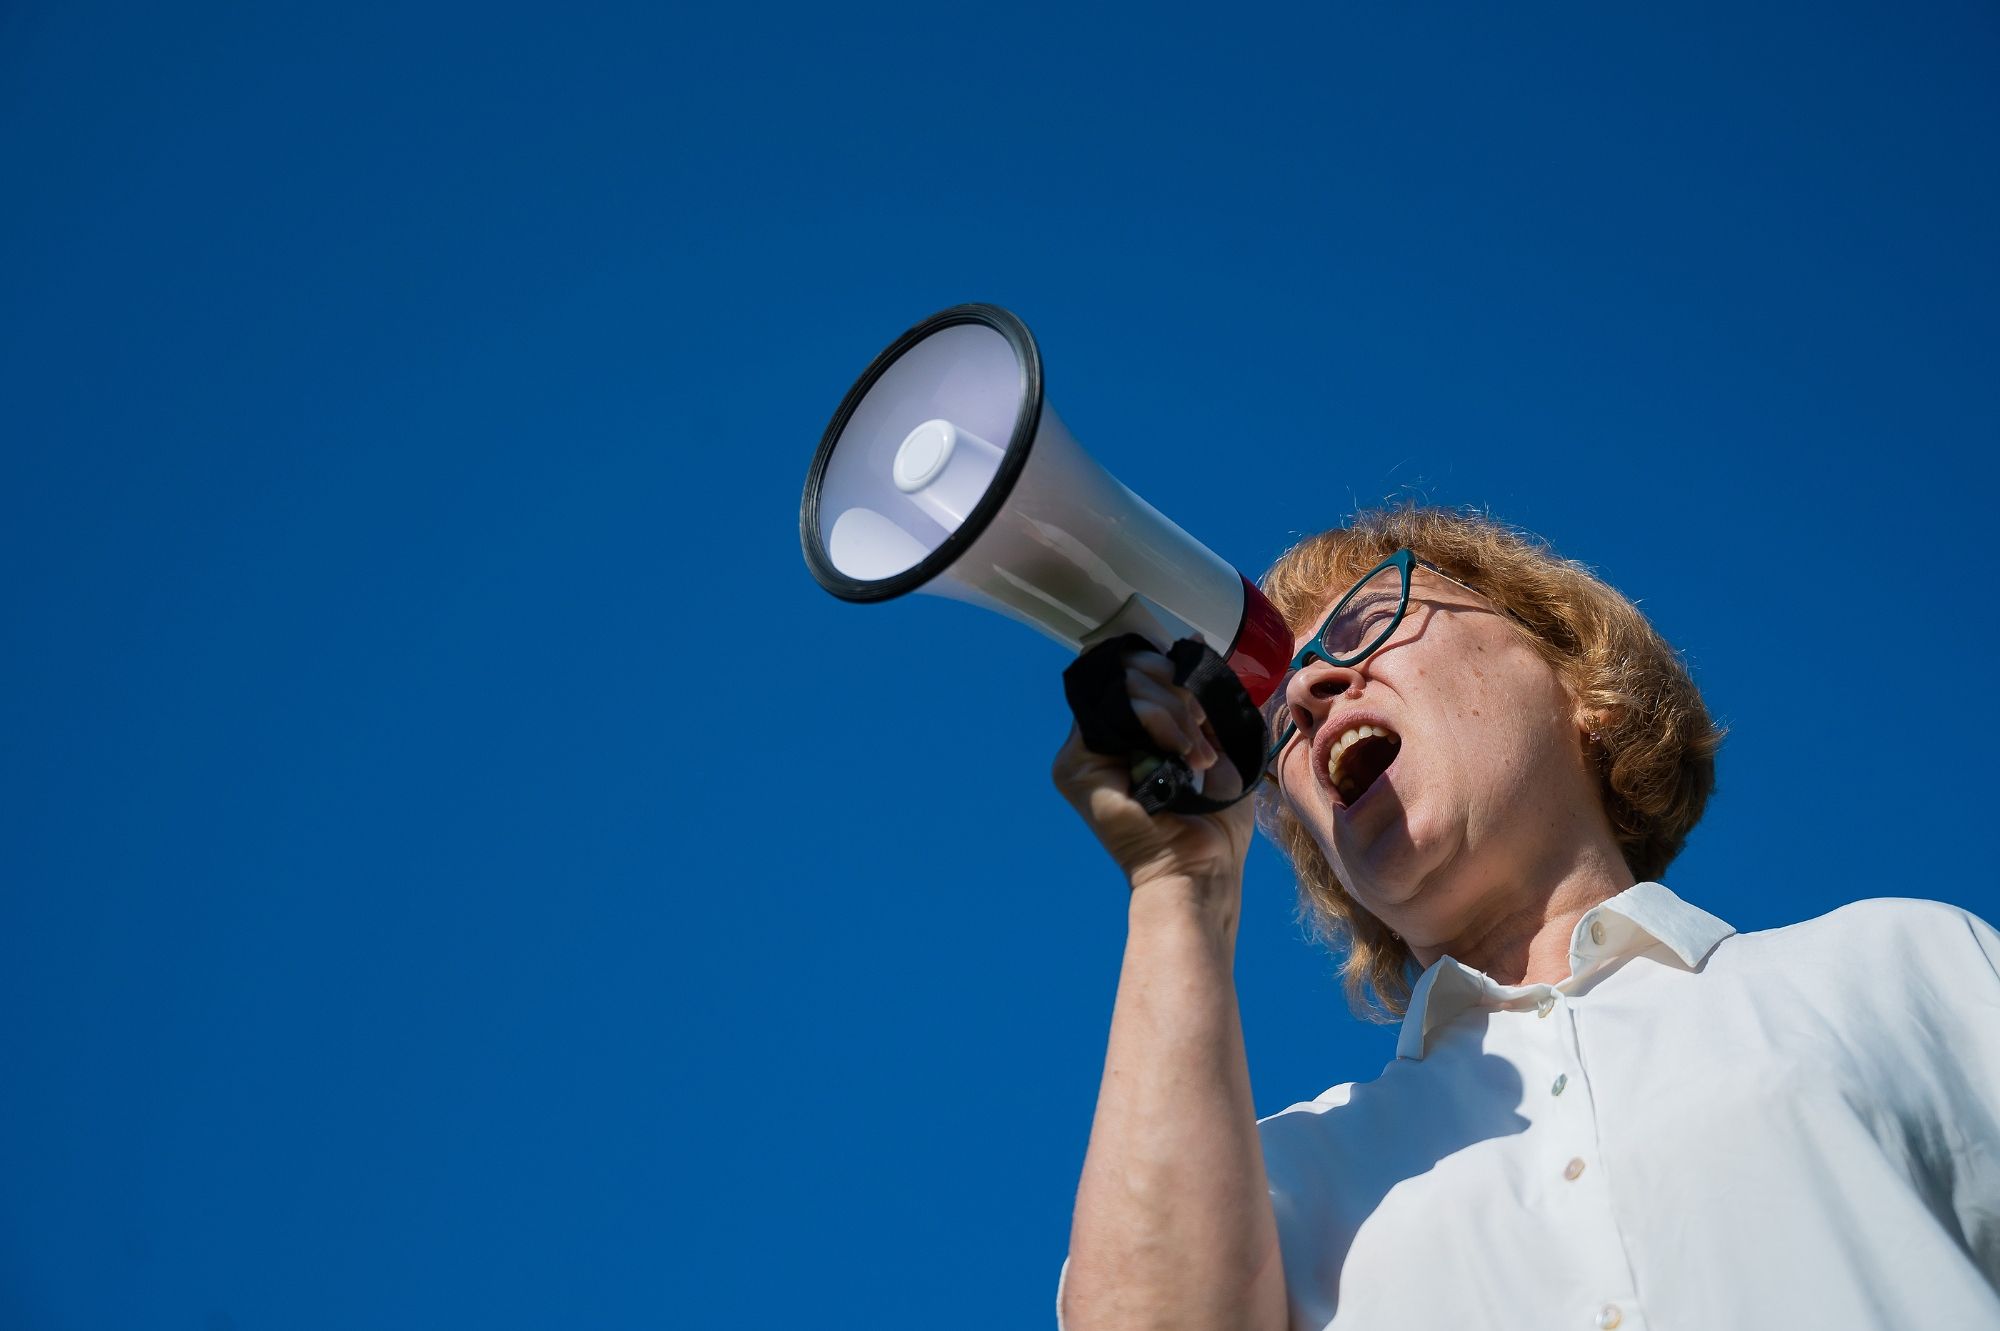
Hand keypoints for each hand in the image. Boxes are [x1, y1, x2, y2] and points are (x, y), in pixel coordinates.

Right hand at [1051, 647, 1256, 893]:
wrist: (1201, 871)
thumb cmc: (1212, 821)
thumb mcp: (1212, 742)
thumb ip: (1195, 699)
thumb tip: (1191, 645)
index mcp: (1122, 733)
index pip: (1134, 672)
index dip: (1167, 668)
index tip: (1202, 692)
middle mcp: (1095, 740)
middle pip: (1129, 670)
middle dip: (1179, 689)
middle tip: (1206, 731)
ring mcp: (1080, 753)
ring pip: (1129, 684)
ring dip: (1178, 712)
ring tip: (1201, 755)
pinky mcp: (1075, 767)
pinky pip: (1122, 709)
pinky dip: (1163, 721)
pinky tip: (1185, 755)